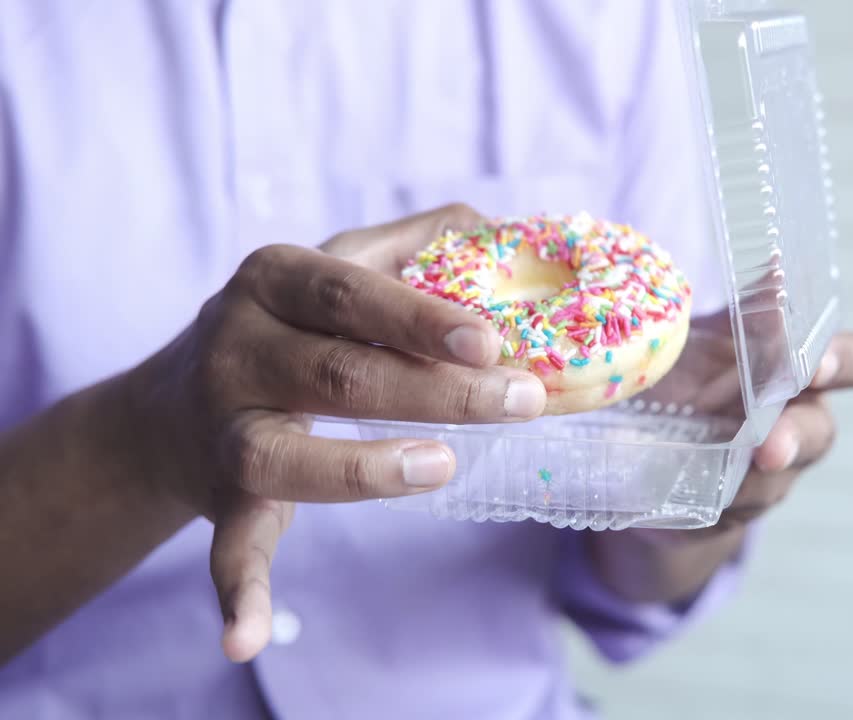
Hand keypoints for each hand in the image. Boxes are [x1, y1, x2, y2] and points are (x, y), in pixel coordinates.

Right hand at [126, 204, 543, 661]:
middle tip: (522, 401)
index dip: (419, 317)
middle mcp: (236, 348)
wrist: (168, 408)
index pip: (351, 293)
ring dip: (364, 468)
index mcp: (273, 281)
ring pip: (286, 453)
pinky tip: (248, 638)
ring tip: (442, 468)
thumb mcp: (333, 269)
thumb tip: (496, 227)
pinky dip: (237, 594)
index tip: (491, 340)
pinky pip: (227, 549)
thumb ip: (409, 245)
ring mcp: (224, 429)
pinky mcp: (220, 499)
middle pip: (340, 372)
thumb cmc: (286, 329)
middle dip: (437, 391)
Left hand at [585, 327, 852, 602]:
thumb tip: (780, 258)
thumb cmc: (701, 372)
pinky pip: (729, 510)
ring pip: (775, 479)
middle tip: (770, 440)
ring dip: (752, 475)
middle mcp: (798, 423)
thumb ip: (754, 305)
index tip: (819, 361)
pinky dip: (709, 497)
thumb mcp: (722, 333)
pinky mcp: (728, 509)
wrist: (653, 447)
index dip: (850, 363)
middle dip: (796, 434)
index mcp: (805, 371)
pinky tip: (690, 488)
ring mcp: (768, 474)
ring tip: (725, 468)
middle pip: (820, 430)